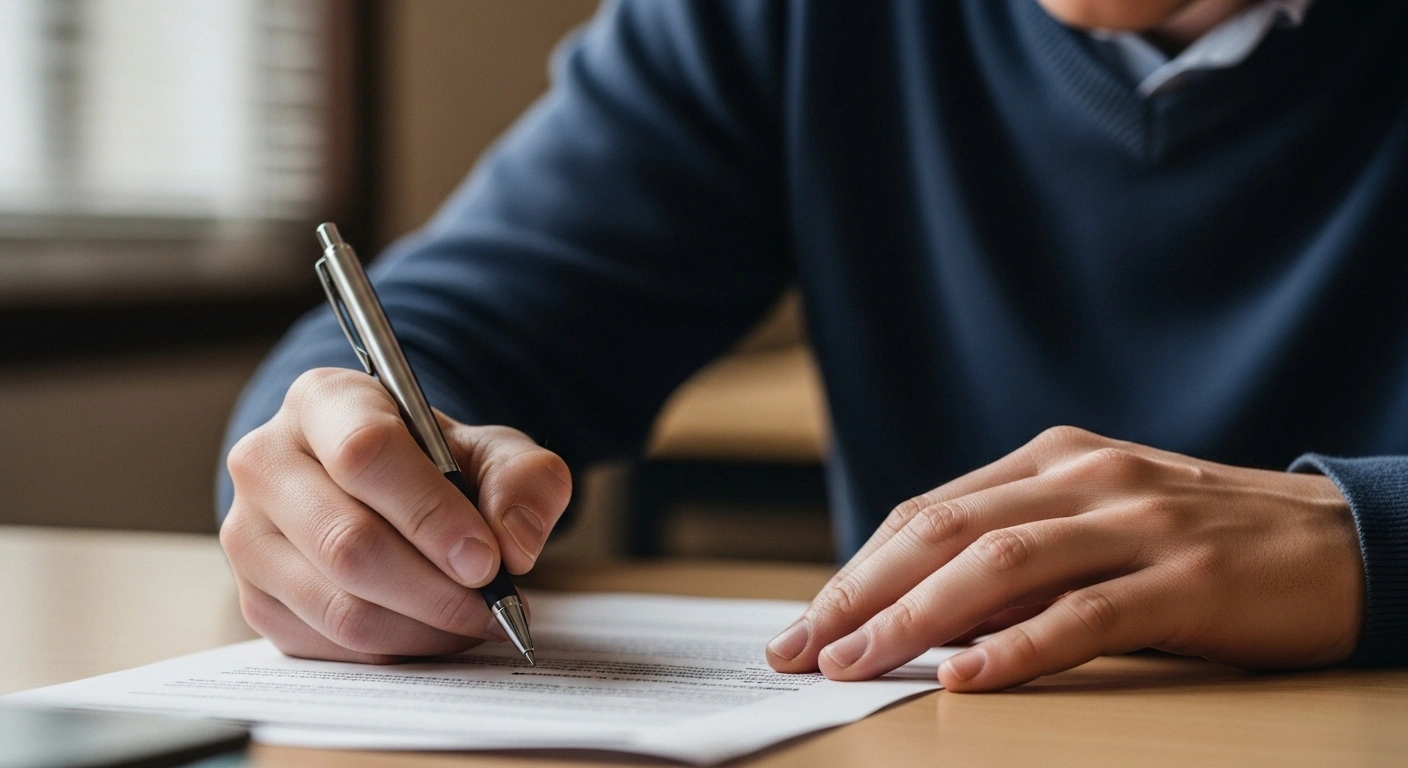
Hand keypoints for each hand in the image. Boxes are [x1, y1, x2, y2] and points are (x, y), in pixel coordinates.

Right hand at [221, 367, 571, 662]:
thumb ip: (524, 482)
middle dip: (437, 589)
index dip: (432, 515)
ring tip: (476, 620)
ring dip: (424, 628)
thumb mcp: (493, 451)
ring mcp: (248, 535)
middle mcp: (266, 462)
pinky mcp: (254, 597)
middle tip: (495, 604)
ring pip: (339, 607)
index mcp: (322, 401)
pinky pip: (331, 645)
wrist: (385, 488)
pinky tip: (436, 630)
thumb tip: (514, 544)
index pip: (366, 454)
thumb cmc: (435, 463)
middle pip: (349, 544)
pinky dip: (398, 649)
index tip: (487, 559)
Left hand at [766, 426, 1363, 690]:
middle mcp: (1084, 477)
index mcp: (1052, 459)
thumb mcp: (1101, 523)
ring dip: (914, 618)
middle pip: (943, 531)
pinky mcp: (1185, 578)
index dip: (857, 569)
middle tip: (801, 649)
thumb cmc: (1204, 541)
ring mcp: (1135, 522)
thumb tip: (923, 617)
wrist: (1342, 541)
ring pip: (999, 564)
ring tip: (856, 664)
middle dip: (860, 593)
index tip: (804, 623)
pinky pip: (1087, 614)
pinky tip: (966, 678)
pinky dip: (1019, 647)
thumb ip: (1021, 551)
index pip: (928, 512)